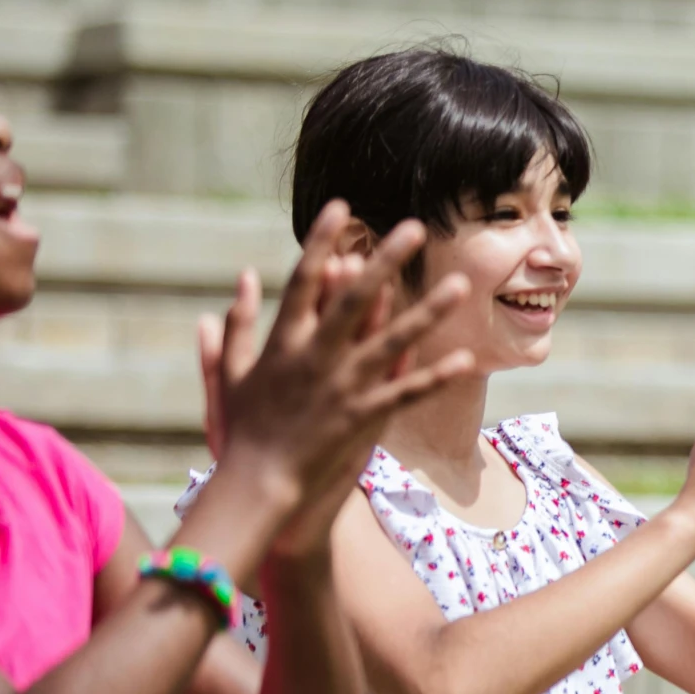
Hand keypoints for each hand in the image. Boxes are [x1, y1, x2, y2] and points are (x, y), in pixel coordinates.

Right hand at [198, 202, 475, 557]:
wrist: (257, 485)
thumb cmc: (243, 430)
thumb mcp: (232, 373)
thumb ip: (236, 323)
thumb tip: (243, 276)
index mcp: (283, 343)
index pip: (303, 280)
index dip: (320, 241)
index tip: (340, 208)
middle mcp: (316, 358)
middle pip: (354, 299)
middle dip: (385, 261)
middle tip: (415, 228)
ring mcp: (342, 387)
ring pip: (391, 341)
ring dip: (427, 312)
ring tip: (460, 284)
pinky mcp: (363, 417)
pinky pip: (405, 392)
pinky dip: (434, 376)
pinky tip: (463, 359)